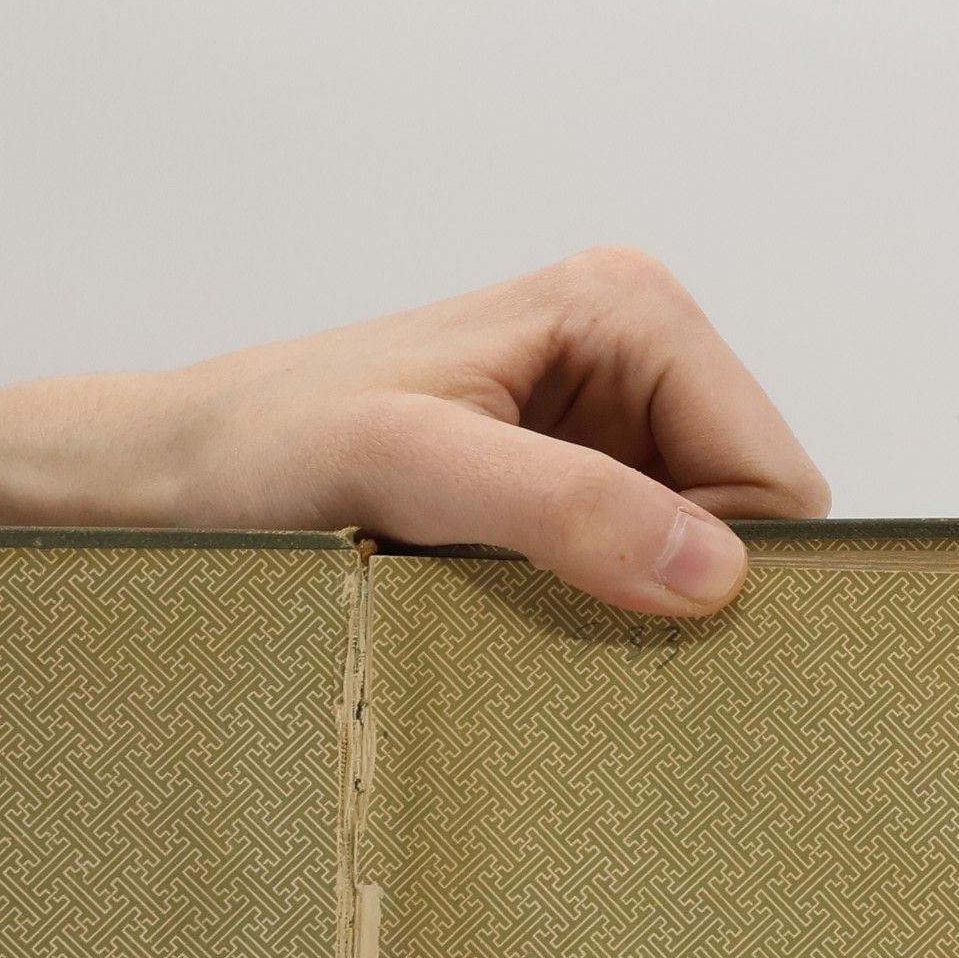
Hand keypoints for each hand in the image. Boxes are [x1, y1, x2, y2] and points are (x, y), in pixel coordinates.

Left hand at [144, 245, 829, 616]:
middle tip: (582, 645)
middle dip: (686, 593)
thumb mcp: (410, 469)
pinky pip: (628, 569)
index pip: (776, 478)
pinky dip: (594, 615)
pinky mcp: (558, 485)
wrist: (182, 471)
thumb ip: (561, 506)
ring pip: (691, 557)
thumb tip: (713, 571)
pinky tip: (521, 627)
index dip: (731, 572)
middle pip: (744, 520)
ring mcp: (597, 425)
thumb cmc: (270, 445)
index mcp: (627, 311)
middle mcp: (630, 357)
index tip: (642, 638)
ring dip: (633, 611)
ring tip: (532, 631)